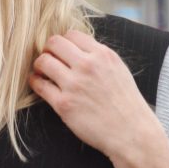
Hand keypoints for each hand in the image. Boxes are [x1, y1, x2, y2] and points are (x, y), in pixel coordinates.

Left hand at [30, 31, 161, 162]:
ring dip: (39, 66)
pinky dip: (36, 82)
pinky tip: (40, 84)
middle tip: (49, 60)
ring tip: (43, 73)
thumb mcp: (118, 70)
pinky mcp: (63, 103)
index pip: (72, 34)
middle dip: (48, 50)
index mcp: (103, 55)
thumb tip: (75, 48)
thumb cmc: (126, 104)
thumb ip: (98, 57)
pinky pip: (39, 85)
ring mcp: (74, 84)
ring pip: (43, 61)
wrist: (132, 133)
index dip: (63, 42)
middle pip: (53, 43)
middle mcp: (88, 66)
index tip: (61, 51)